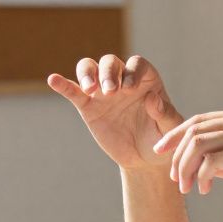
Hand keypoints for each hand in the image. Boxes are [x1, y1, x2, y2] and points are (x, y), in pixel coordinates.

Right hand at [48, 55, 183, 170]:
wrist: (143, 159)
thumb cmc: (160, 138)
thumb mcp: (169, 128)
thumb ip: (165, 113)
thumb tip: (153, 99)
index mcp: (145, 79)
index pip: (137, 64)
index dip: (132, 72)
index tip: (129, 89)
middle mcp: (122, 79)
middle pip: (110, 63)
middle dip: (108, 73)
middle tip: (110, 92)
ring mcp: (103, 91)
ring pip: (90, 68)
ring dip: (88, 74)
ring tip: (91, 89)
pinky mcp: (88, 106)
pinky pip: (73, 91)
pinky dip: (63, 84)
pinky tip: (53, 80)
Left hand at [152, 109, 222, 207]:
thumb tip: (197, 167)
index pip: (200, 120)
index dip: (176, 134)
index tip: (161, 151)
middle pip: (194, 130)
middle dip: (176, 154)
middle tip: (174, 179)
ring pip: (198, 144)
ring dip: (185, 168)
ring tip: (185, 188)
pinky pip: (212, 162)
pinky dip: (201, 176)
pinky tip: (203, 190)